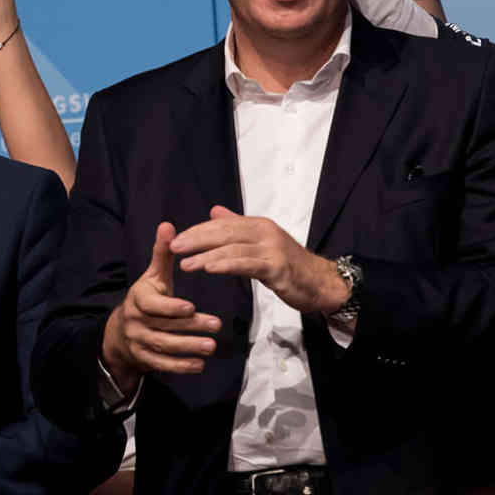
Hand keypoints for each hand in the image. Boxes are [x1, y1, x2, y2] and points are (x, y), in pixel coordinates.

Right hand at [101, 222, 220, 393]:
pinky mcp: (143, 359)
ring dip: (188, 348)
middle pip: (164, 326)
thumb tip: (168, 225)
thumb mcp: (152, 276)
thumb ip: (161, 254)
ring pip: (164, 347)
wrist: (120, 332)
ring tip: (212, 346)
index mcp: (138, 298)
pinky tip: (199, 365)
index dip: (171, 307)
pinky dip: (180, 366)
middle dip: (191, 328)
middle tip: (217, 326)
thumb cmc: (146, 298)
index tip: (191, 307)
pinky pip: (161, 364)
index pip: (153, 305)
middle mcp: (136, 321)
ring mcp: (138, 342)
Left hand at [171, 206, 347, 314]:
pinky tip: (209, 268)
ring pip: (232, 248)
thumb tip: (214, 211)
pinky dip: (226, 264)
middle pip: (224, 232)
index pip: (222, 224)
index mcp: (258, 225)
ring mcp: (272, 248)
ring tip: (184, 263)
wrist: (320, 282)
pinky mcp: (277, 267)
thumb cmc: (290, 265)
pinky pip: (246, 264)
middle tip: (173, 247)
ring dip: (205, 255)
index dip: (198, 230)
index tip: (177, 239)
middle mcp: (264, 232)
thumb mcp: (263, 242)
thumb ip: (238, 227)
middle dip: (196, 239)